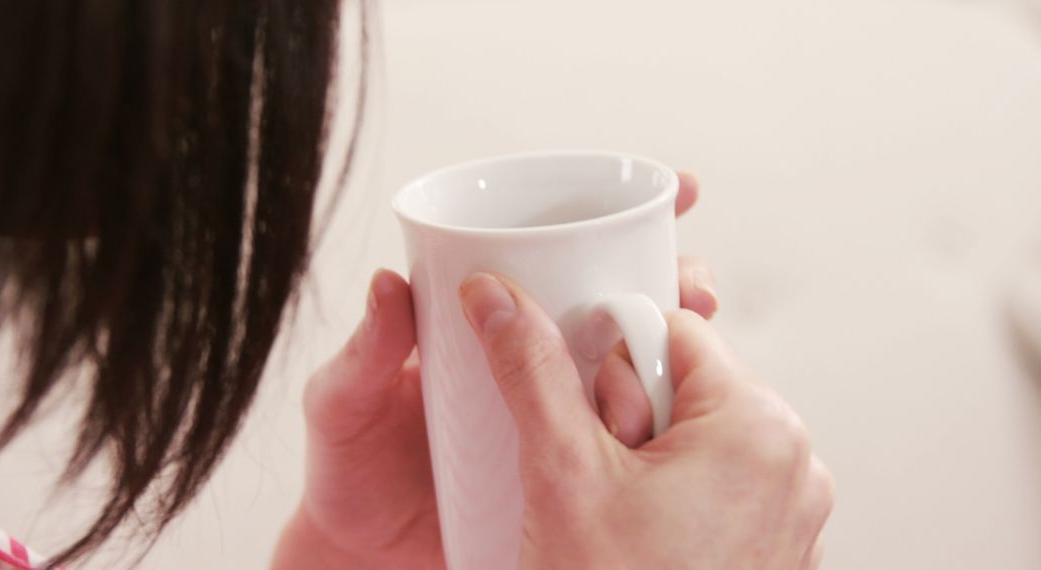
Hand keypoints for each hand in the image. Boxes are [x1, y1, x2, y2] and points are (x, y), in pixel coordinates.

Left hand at [272, 173, 716, 568]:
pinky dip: (659, 418)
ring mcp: (550, 409)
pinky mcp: (562, 463)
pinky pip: (619, 434)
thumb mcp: (343, 405)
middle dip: (668, 278)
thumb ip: (364, 353)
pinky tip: (685, 417)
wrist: (361, 554)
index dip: (615, 216)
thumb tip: (389, 284)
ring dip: (676, 343)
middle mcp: (525, 356)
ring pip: (629, 362)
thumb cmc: (348, 470)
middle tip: (693, 282)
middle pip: (612, 299)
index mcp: (479, 322)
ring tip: (697, 335)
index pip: (551, 251)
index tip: (673, 192)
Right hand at [458, 274, 832, 568]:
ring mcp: (786, 511)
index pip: (671, 330)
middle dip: (622, 419)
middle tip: (596, 479)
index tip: (584, 408)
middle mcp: (790, 463)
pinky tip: (633, 539)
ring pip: (690, 436)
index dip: (610, 361)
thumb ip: (530, 369)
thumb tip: (499, 299)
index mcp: (758, 425)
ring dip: (639, 460)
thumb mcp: (562, 473)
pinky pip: (710, 486)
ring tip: (612, 516)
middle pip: (680, 384)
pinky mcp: (770, 545)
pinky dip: (666, 499)